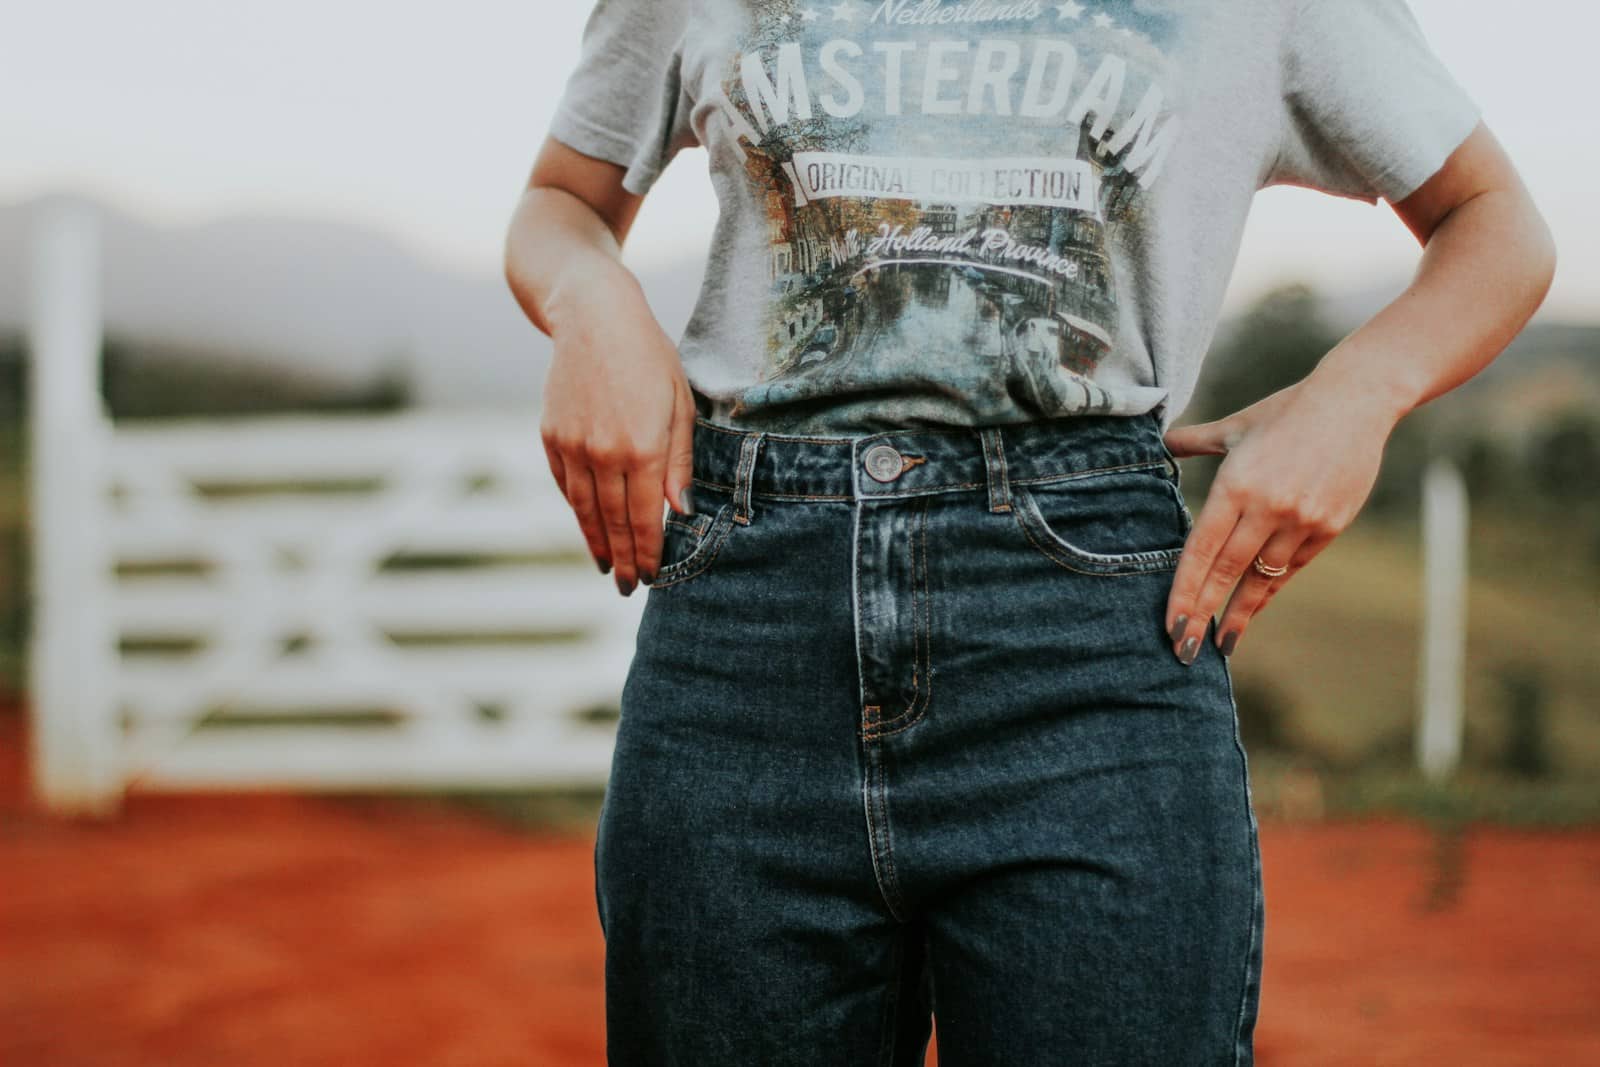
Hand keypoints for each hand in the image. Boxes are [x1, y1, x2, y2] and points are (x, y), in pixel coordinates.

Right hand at [539, 271, 695, 595]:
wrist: (592, 315)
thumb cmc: (648, 355)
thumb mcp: (679, 403)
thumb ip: (678, 461)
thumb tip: (679, 512)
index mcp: (642, 447)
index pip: (644, 518)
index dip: (649, 552)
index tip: (653, 578)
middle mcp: (604, 453)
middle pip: (613, 522)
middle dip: (624, 559)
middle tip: (630, 588)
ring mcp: (572, 446)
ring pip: (584, 510)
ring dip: (596, 543)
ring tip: (608, 567)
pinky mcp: (551, 436)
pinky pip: (565, 485)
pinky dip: (577, 510)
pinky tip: (588, 527)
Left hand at [1161, 378, 1397, 662]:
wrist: (1356, 401)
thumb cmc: (1286, 411)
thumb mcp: (1236, 426)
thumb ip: (1195, 440)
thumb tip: (1164, 443)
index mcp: (1236, 484)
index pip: (1202, 550)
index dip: (1185, 591)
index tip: (1172, 623)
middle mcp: (1267, 508)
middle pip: (1227, 573)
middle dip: (1203, 614)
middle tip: (1184, 650)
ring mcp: (1301, 520)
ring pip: (1262, 577)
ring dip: (1239, 612)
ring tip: (1222, 642)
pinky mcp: (1329, 527)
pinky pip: (1292, 567)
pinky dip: (1270, 589)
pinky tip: (1253, 608)